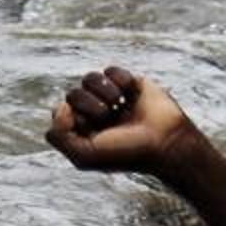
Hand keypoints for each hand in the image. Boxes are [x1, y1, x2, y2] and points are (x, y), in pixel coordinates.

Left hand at [45, 67, 197, 174]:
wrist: (165, 141)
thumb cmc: (127, 152)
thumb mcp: (85, 155)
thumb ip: (59, 136)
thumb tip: (61, 106)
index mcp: (82, 132)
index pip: (61, 111)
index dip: (73, 116)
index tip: (91, 129)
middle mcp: (94, 114)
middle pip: (73, 93)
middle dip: (89, 104)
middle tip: (109, 118)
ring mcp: (111, 98)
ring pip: (90, 78)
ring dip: (105, 91)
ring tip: (120, 105)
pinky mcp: (129, 84)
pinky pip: (111, 70)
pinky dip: (120, 81)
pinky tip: (131, 94)